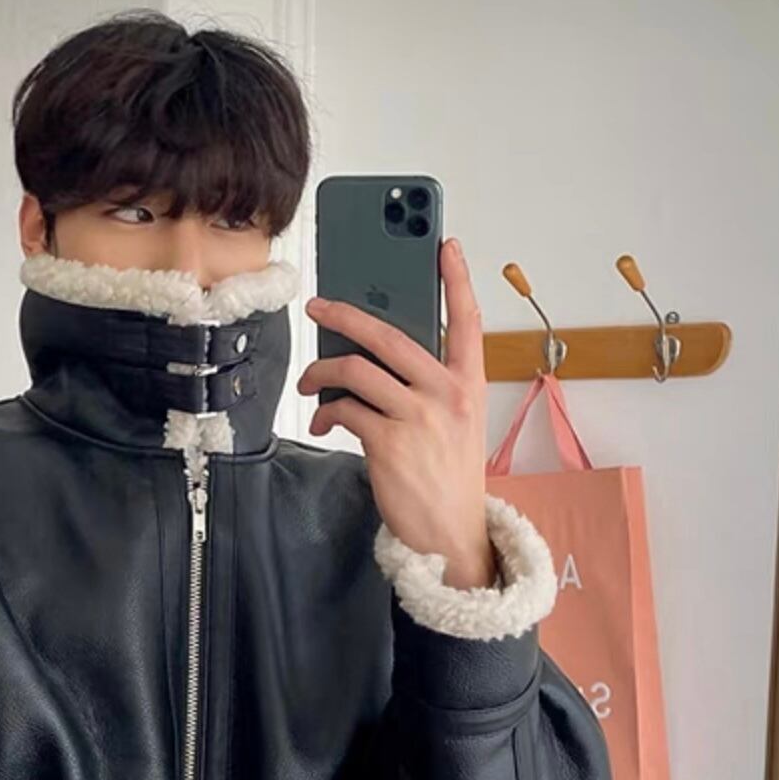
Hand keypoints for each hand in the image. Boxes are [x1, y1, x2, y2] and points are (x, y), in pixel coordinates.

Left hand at [299, 237, 495, 590]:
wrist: (450, 533)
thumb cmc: (448, 477)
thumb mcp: (456, 425)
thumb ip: (428, 388)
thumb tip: (376, 360)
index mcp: (468, 385)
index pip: (468, 322)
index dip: (458, 281)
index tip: (446, 245)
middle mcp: (446, 394)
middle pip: (388, 336)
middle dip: (344, 315)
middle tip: (318, 307)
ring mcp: (417, 418)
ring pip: (355, 371)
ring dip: (321, 374)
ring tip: (310, 384)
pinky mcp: (388, 443)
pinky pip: (344, 410)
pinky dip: (326, 413)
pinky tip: (324, 423)